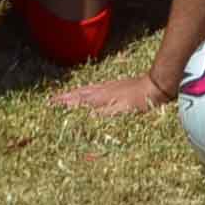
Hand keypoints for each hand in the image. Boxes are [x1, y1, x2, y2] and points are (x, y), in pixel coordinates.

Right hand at [54, 71, 170, 116]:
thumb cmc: (139, 102)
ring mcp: (108, 87)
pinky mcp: (116, 86)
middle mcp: (101, 90)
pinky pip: (94, 88)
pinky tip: (88, 93)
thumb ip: (100, 115)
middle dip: (64, 98)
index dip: (63, 103)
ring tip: (64, 97)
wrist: (156, 86)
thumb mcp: (119, 112)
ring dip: (73, 94)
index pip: (76, 100)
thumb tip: (82, 118)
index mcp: (99, 97)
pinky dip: (85, 91)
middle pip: (78, 93)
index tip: (48, 105)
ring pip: (86, 90)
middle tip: (51, 101)